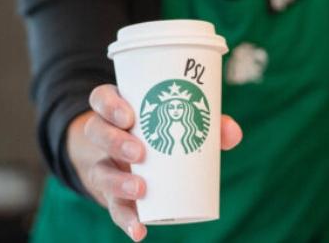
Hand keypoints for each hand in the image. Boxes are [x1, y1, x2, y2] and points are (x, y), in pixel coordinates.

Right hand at [67, 84, 242, 240]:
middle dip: (115, 142)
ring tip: (141, 189)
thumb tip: (233, 132)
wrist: (132, 163)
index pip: (100, 99)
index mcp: (117, 110)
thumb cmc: (161, 134)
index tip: (129, 117)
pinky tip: (139, 232)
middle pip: (95, 132)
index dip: (109, 105)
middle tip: (139, 153)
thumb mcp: (179, 122)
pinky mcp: (112, 195)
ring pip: (99, 171)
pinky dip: (126, 220)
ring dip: (117, 182)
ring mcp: (104, 166)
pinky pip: (114, 208)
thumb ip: (208, 125)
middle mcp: (104, 136)